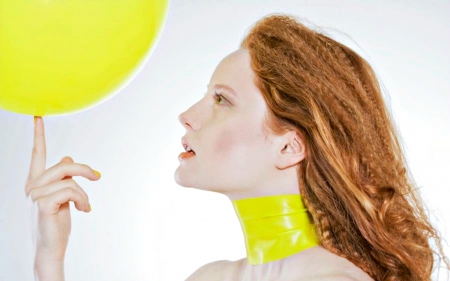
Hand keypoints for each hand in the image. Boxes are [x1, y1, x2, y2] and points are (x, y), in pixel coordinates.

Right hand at [25, 117, 100, 270]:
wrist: (52, 247)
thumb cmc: (57, 223)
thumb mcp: (63, 197)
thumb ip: (63, 177)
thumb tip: (67, 157)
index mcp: (36, 182)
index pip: (37, 155)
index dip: (39, 136)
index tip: (38, 118)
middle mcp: (32, 186)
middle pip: (64, 165)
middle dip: (85, 170)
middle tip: (97, 177)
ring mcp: (35, 195)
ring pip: (70, 179)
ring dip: (84, 193)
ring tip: (85, 207)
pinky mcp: (43, 204)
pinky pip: (70, 191)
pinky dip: (82, 200)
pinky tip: (83, 211)